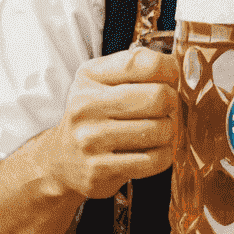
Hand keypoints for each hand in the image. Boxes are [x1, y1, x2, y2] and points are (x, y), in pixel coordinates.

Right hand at [38, 48, 178, 200]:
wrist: (61, 160)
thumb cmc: (92, 116)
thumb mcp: (101, 82)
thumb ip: (134, 68)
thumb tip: (173, 68)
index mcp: (89, 77)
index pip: (142, 63)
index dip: (169, 70)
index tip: (170, 78)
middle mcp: (86, 105)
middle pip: (157, 97)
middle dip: (171, 103)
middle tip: (166, 109)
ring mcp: (91, 139)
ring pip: (159, 130)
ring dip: (168, 131)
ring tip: (158, 131)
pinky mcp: (99, 169)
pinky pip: (154, 160)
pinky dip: (164, 155)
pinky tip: (154, 151)